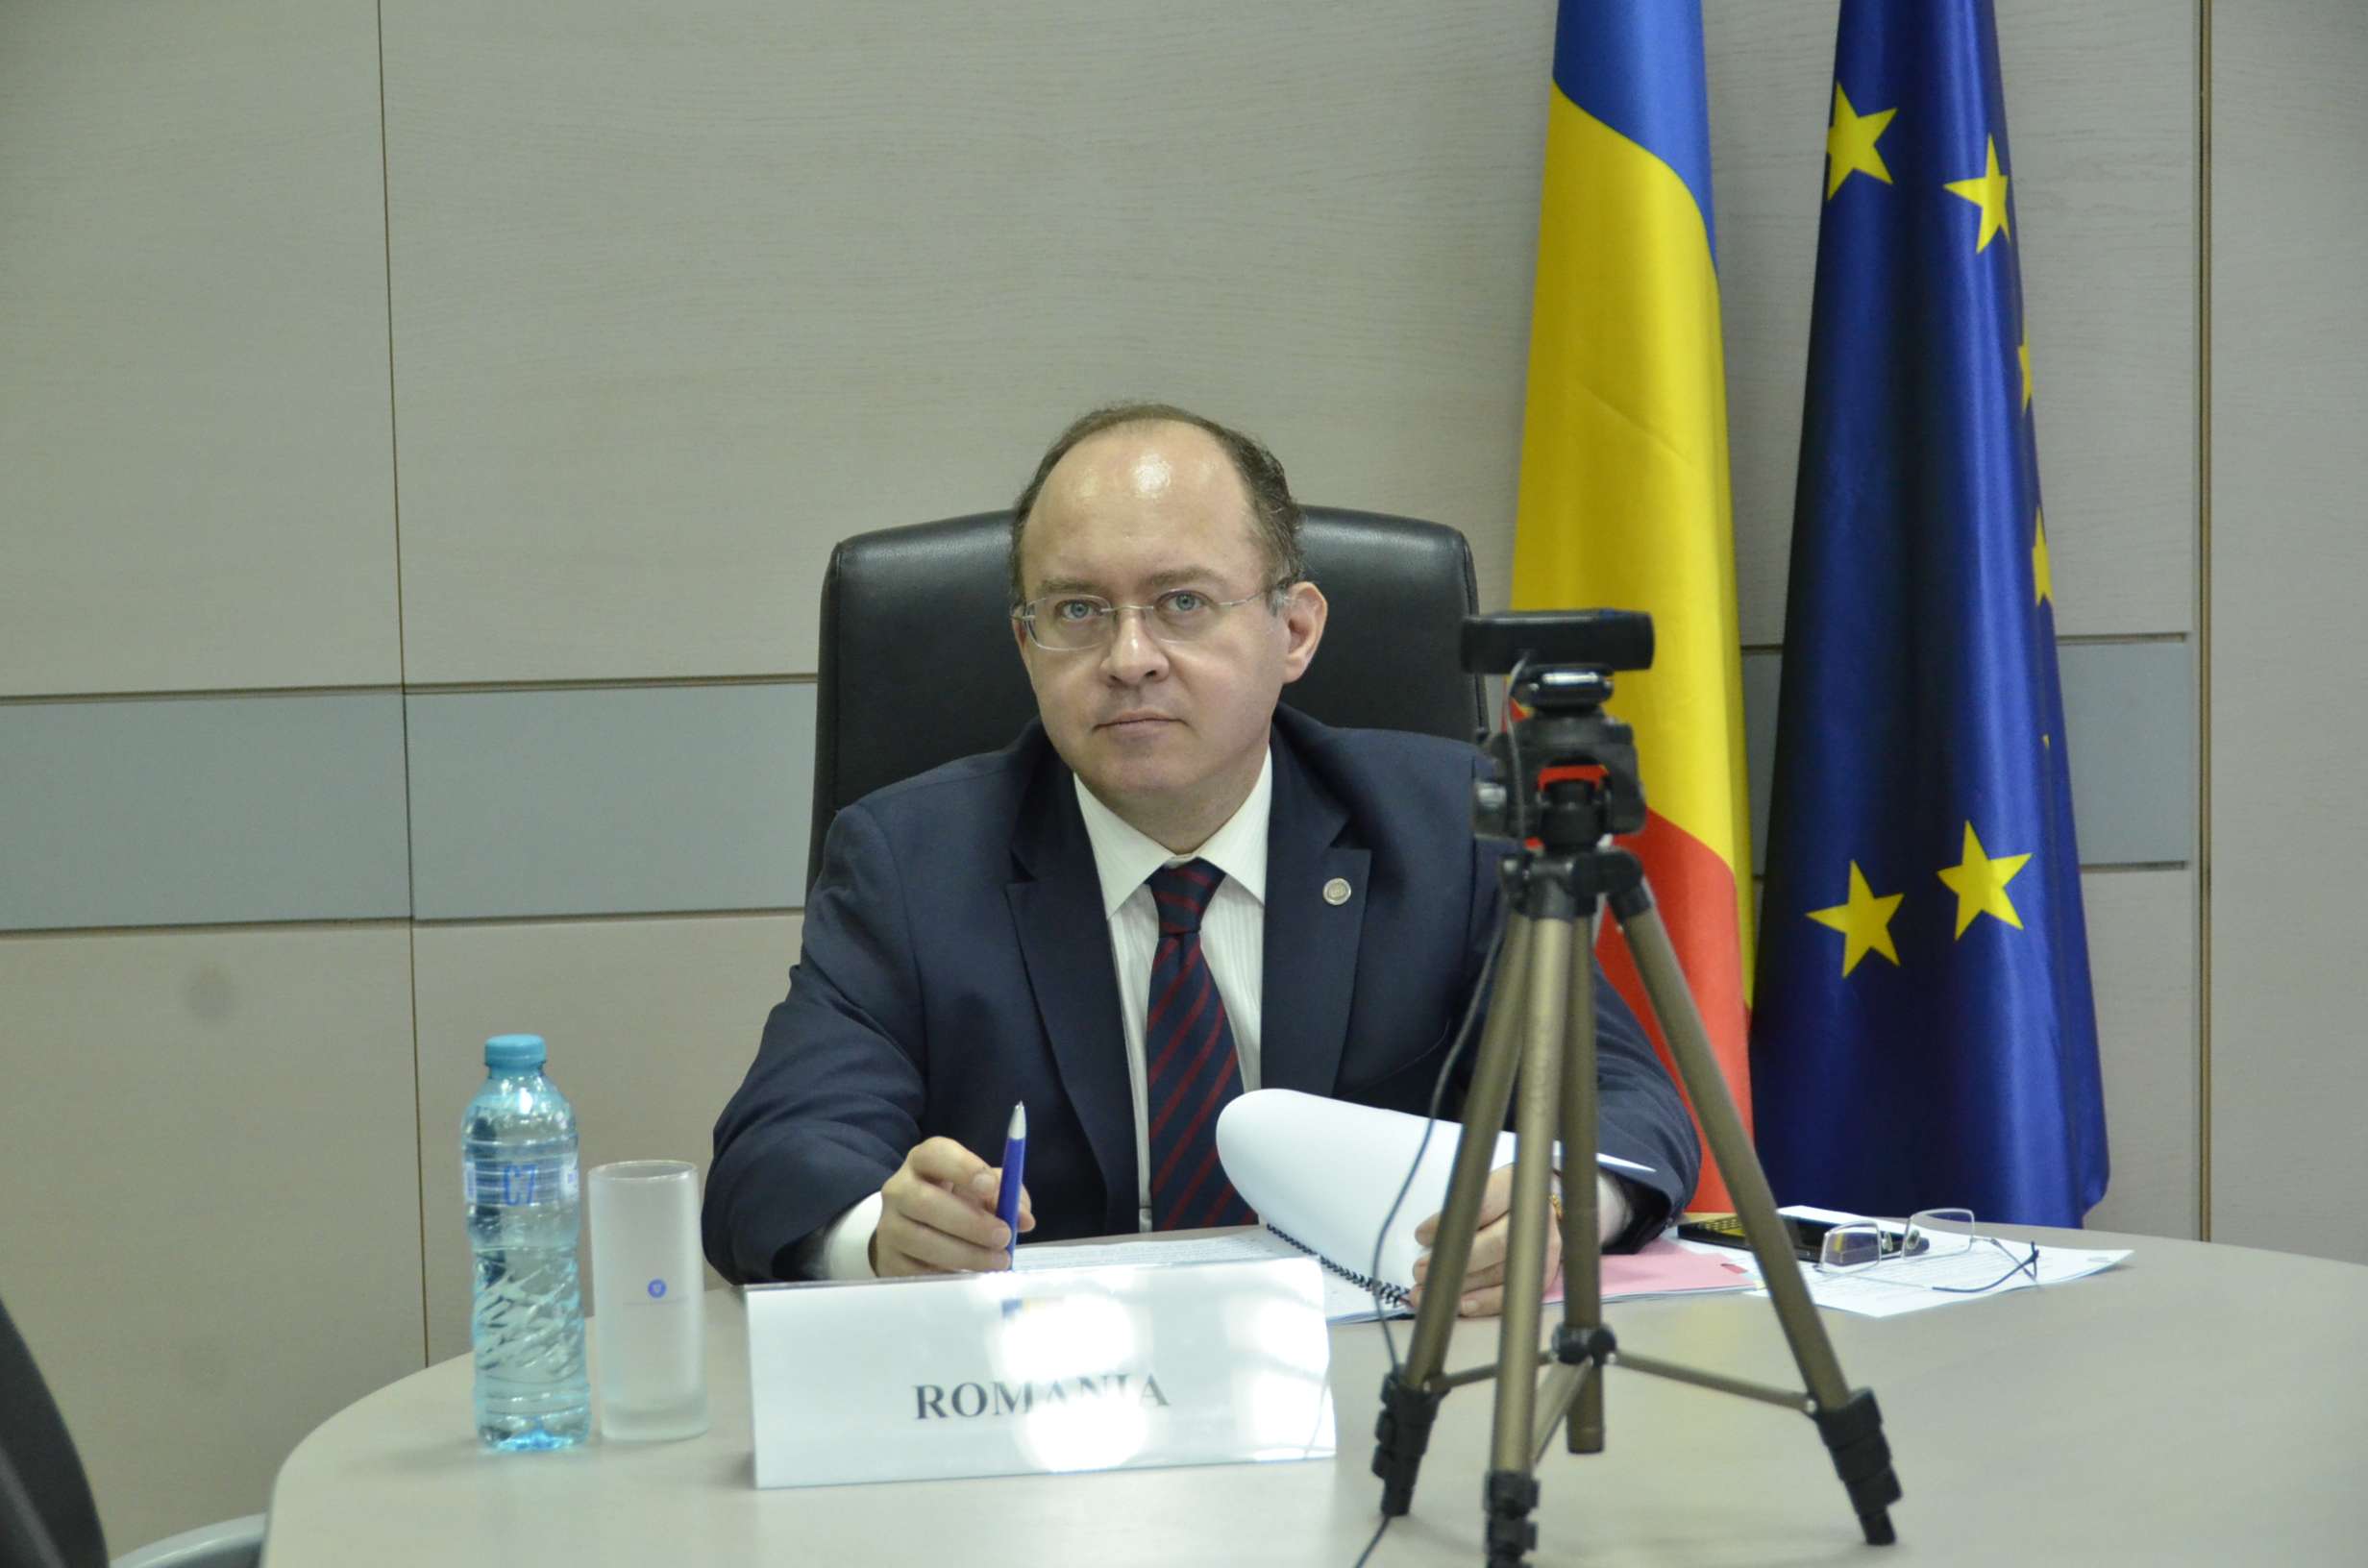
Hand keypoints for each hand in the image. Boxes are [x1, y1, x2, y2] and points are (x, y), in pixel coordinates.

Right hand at [869, 1136, 1035, 1276]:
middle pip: (926, 1202)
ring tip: (997, 1261)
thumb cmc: (955, 1201)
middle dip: (969, 1222)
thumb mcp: (981, 1190)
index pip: (936, 1154)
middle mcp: (900, 1188)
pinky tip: (970, 1274)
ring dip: (966, 1254)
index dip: (963, 1168)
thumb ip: (1007, 1196)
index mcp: (924, 1161)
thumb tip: (1024, 1219)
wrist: (913, 1230)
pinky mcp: (888, 1258)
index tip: (990, 1186)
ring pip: (923, 1241)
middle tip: (1003, 1236)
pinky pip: (918, 1270)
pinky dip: (948, 1274)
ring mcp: (889, 1225)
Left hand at [1410, 1164, 1555, 1318]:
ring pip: (1503, 1272)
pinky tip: (1463, 1305)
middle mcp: (1532, 1216)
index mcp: (1512, 1186)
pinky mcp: (1543, 1272)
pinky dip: (1485, 1302)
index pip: (1481, 1206)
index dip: (1450, 1224)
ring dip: (1463, 1286)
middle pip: (1496, 1244)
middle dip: (1456, 1260)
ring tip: (1431, 1291)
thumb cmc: (1500, 1199)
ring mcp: (1543, 1246)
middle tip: (1421, 1270)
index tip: (1422, 1237)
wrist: (1540, 1207)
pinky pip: (1514, 1293)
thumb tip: (1428, 1240)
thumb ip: (1461, 1210)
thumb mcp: (1482, 1189)